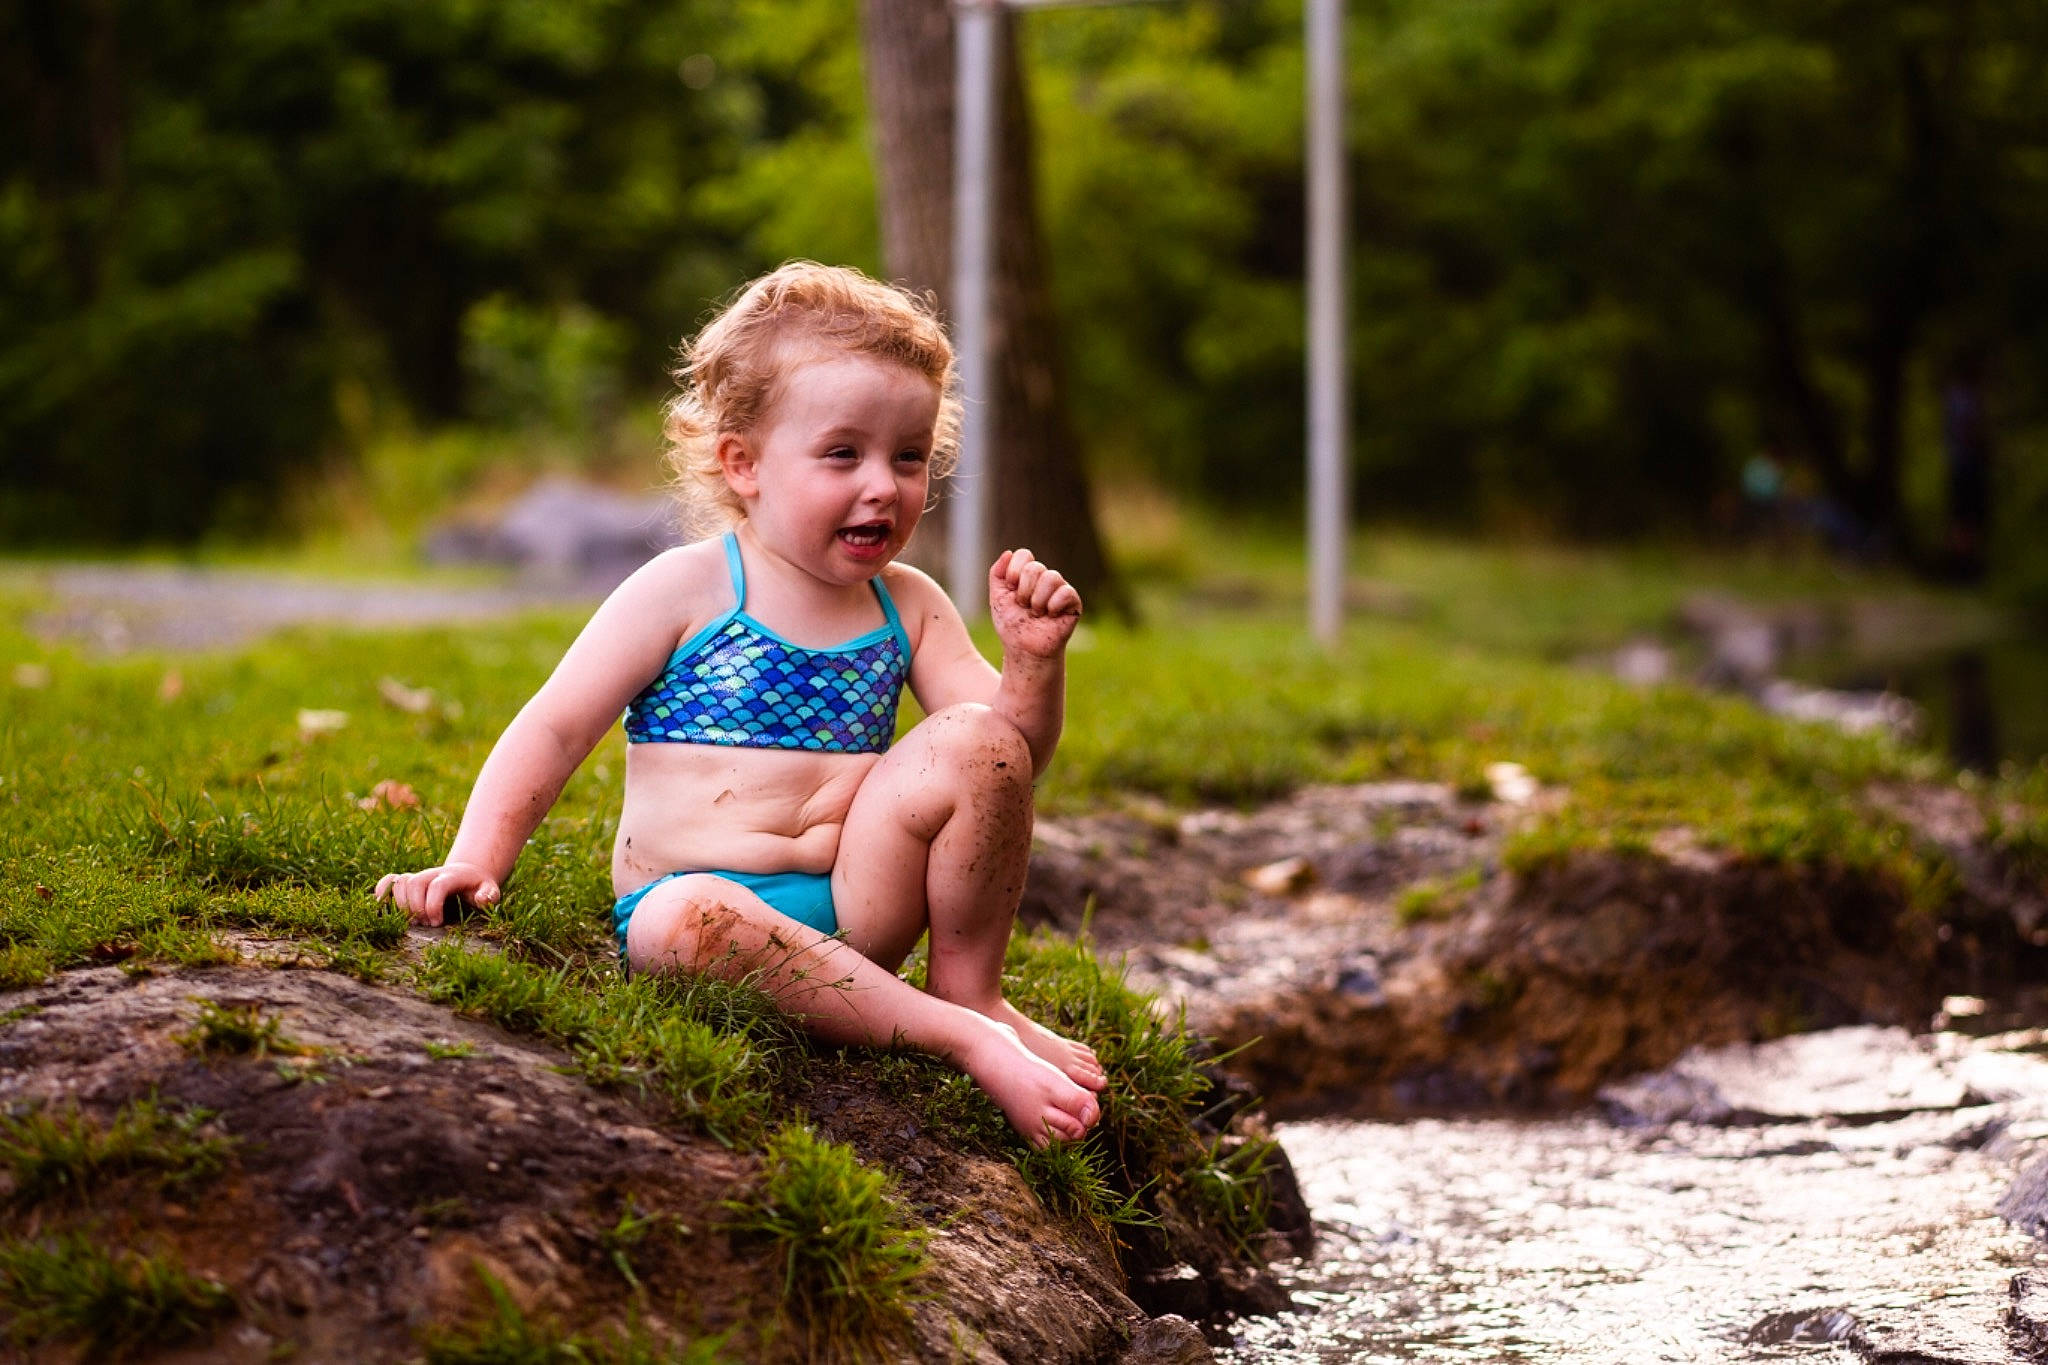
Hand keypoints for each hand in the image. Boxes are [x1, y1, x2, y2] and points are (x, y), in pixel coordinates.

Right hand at [374, 862, 499, 926]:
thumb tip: (482, 899)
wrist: (467, 874)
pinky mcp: (408, 882)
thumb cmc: (478, 887)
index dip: (433, 905)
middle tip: (426, 925)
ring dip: (401, 905)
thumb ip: (490, 895)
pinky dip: (382, 891)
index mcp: (452, 876)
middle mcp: (432, 874)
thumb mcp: (490, 890)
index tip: (437, 923)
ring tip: (413, 922)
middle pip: (415, 883)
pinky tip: (382, 906)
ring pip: (400, 882)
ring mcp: (419, 877)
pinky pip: (389, 880)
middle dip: (416, 907)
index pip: (437, 886)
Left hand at [988, 548, 1081, 659]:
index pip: (1024, 555)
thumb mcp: (997, 598)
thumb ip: (998, 574)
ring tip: (1037, 613)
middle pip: (1035, 567)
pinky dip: (1053, 605)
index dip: (1014, 571)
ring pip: (1051, 577)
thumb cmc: (1012, 626)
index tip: (1010, 589)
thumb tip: (1008, 552)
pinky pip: (1066, 592)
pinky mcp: (1073, 603)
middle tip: (1024, 606)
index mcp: (1027, 576)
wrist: (1024, 650)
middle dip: (1024, 590)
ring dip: (1037, 600)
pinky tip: (1051, 616)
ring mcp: (1060, 589)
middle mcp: (1045, 579)